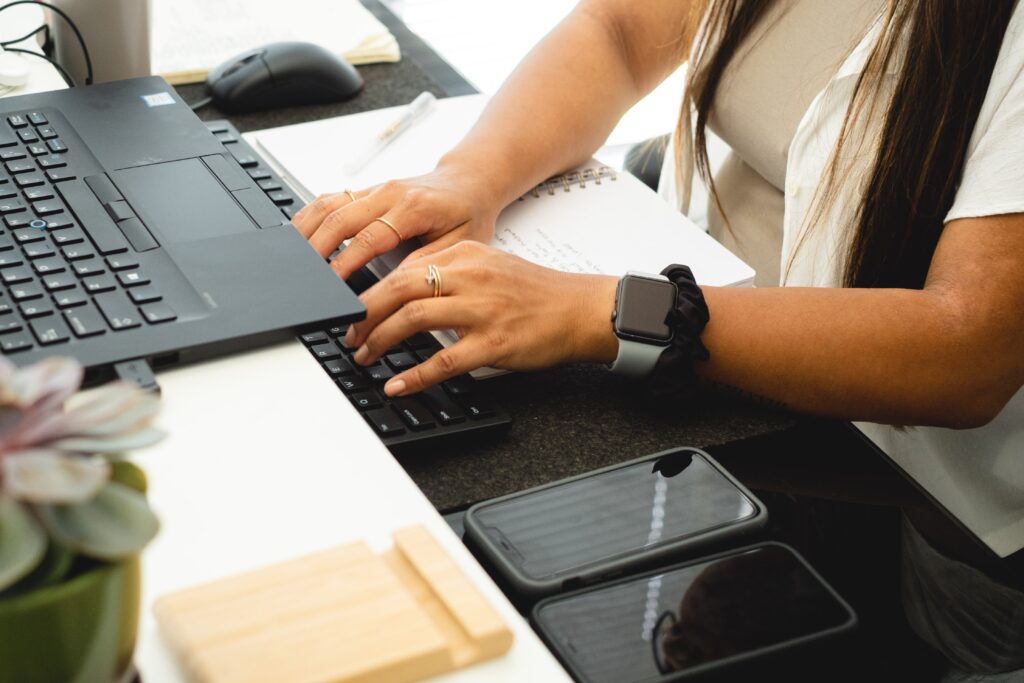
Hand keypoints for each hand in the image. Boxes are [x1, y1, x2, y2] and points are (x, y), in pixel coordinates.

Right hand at [291, 164, 502, 278]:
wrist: (470, 182)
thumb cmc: (468, 214)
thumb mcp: (459, 246)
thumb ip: (426, 264)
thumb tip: (393, 287)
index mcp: (413, 208)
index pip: (370, 237)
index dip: (346, 261)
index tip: (331, 284)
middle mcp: (390, 193)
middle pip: (339, 217)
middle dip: (317, 248)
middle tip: (304, 275)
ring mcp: (376, 189)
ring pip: (329, 203)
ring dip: (307, 229)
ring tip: (293, 256)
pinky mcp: (367, 190)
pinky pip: (331, 198)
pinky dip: (310, 215)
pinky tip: (299, 233)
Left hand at [345, 241, 619, 395]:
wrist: (581, 309)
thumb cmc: (537, 293)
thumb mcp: (490, 267)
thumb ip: (450, 274)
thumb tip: (404, 294)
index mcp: (465, 253)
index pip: (403, 267)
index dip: (370, 290)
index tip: (353, 309)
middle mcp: (470, 276)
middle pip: (398, 288)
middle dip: (364, 313)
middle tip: (349, 334)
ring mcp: (482, 309)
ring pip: (413, 318)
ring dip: (380, 340)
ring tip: (365, 355)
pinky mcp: (494, 342)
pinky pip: (443, 360)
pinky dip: (414, 375)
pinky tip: (397, 384)